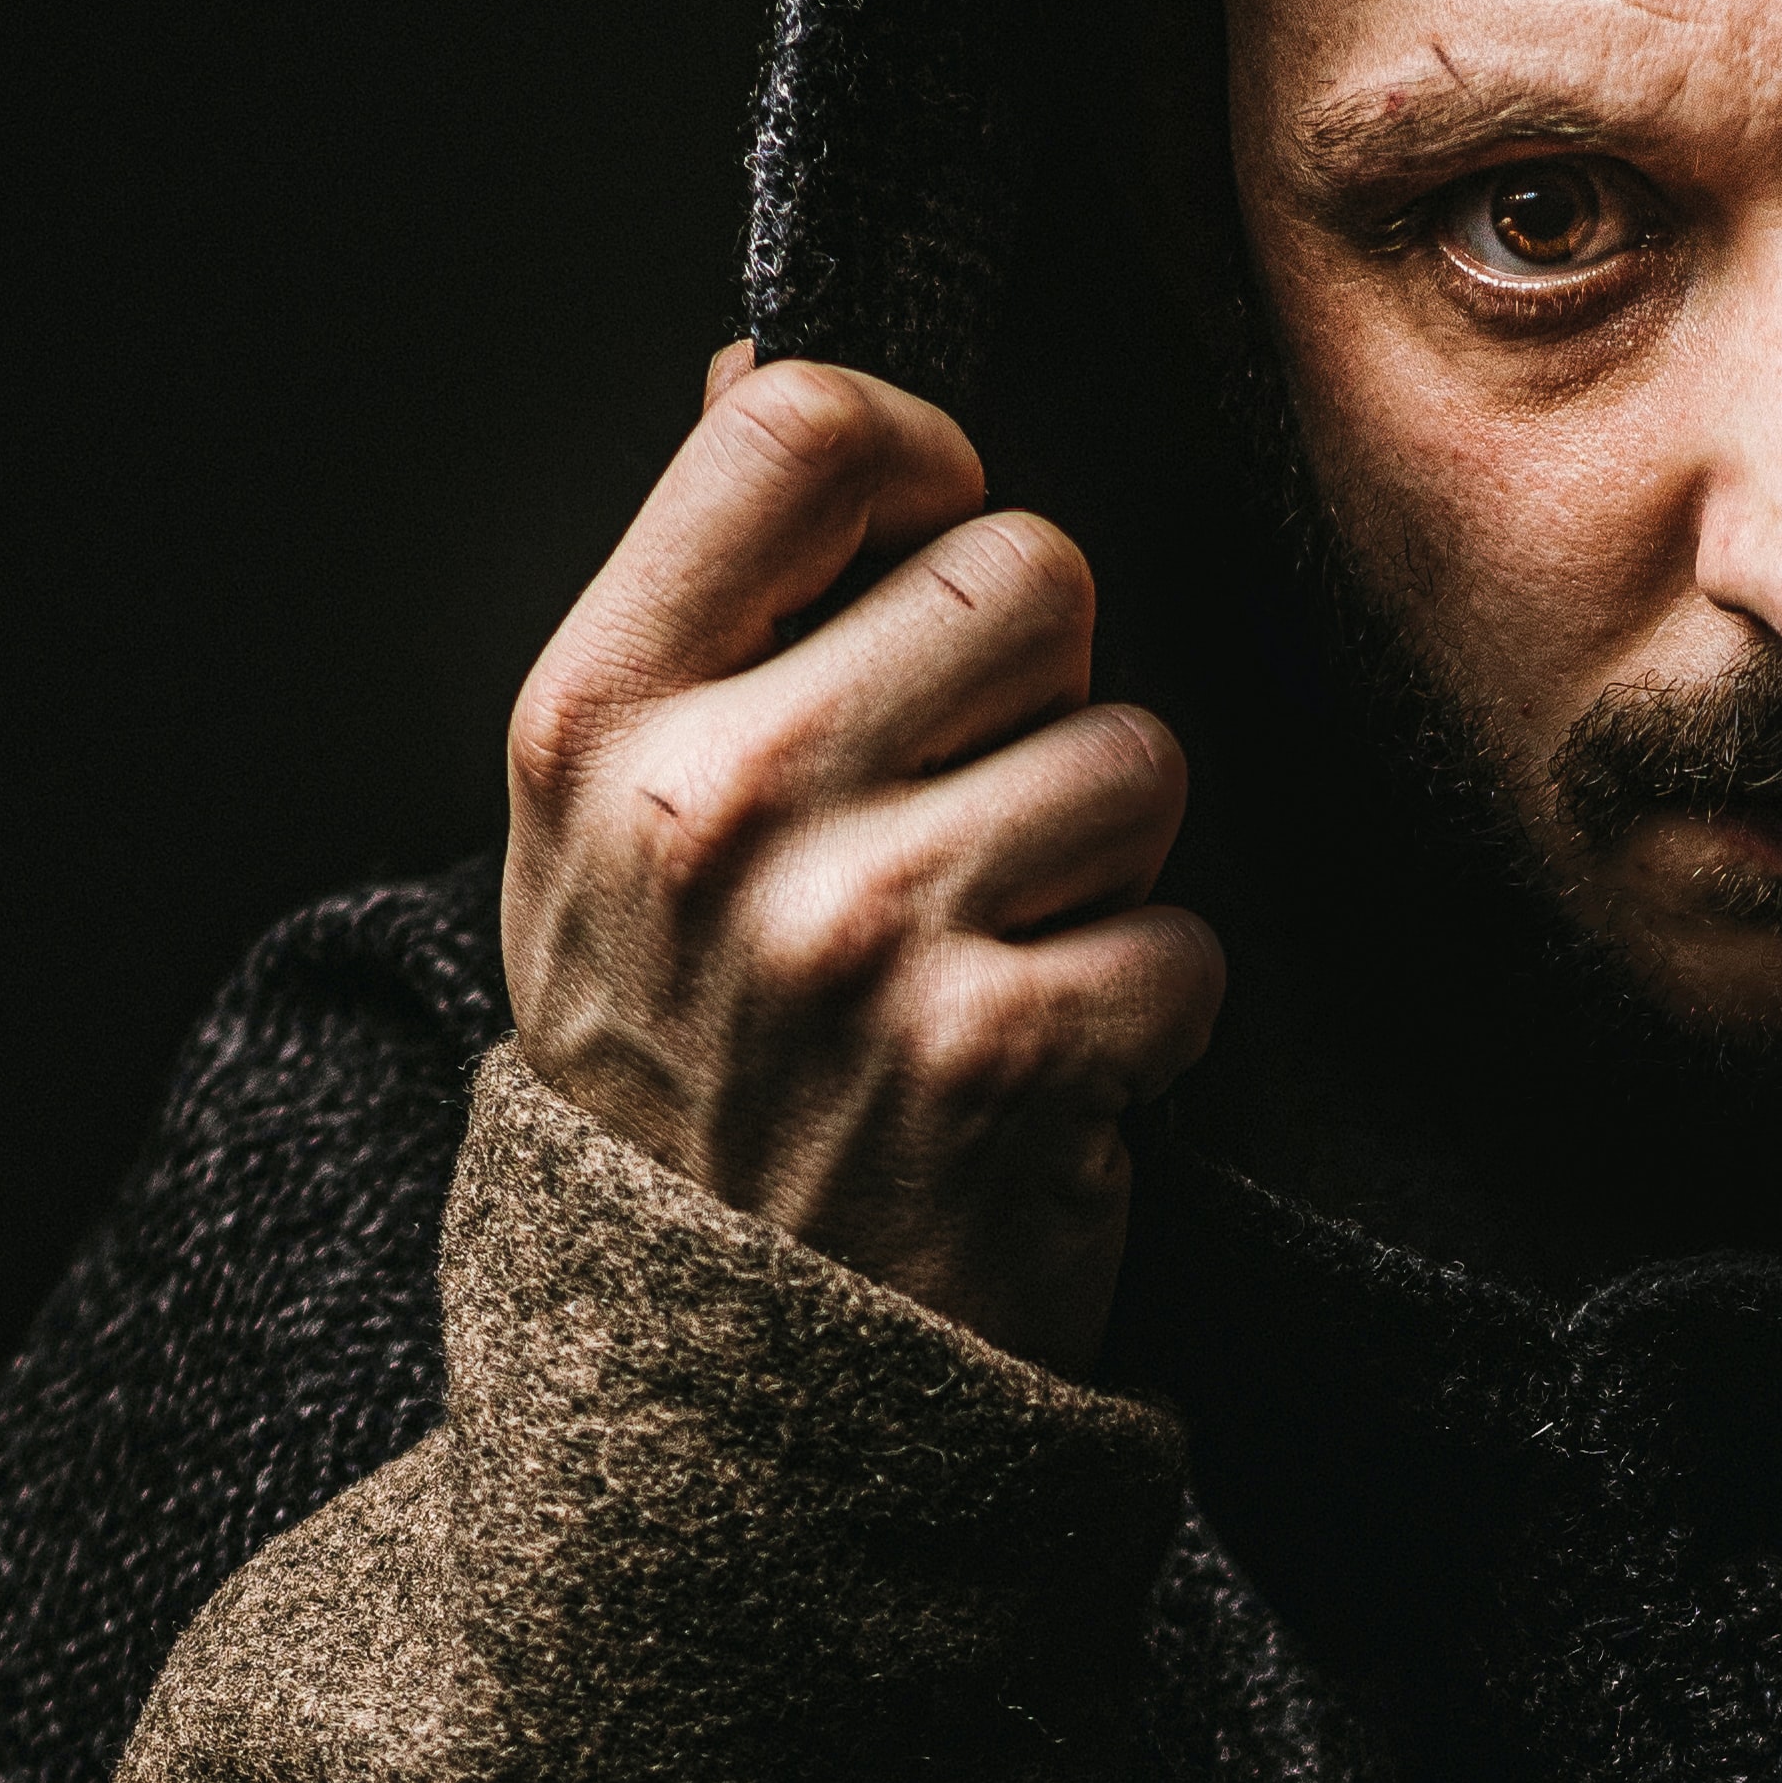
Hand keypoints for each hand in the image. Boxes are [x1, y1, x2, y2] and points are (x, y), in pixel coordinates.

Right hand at [502, 350, 1224, 1374]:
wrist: (707, 1406)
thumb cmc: (686, 1087)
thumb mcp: (604, 838)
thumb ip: (695, 614)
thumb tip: (766, 376)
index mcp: (597, 722)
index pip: (802, 427)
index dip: (920, 466)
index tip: (924, 562)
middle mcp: (713, 810)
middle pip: (1028, 572)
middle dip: (1038, 697)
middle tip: (962, 837)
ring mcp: (855, 936)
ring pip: (1134, 758)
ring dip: (1105, 871)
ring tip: (993, 970)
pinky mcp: (1000, 1059)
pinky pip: (1184, 940)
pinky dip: (1147, 1022)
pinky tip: (1041, 1085)